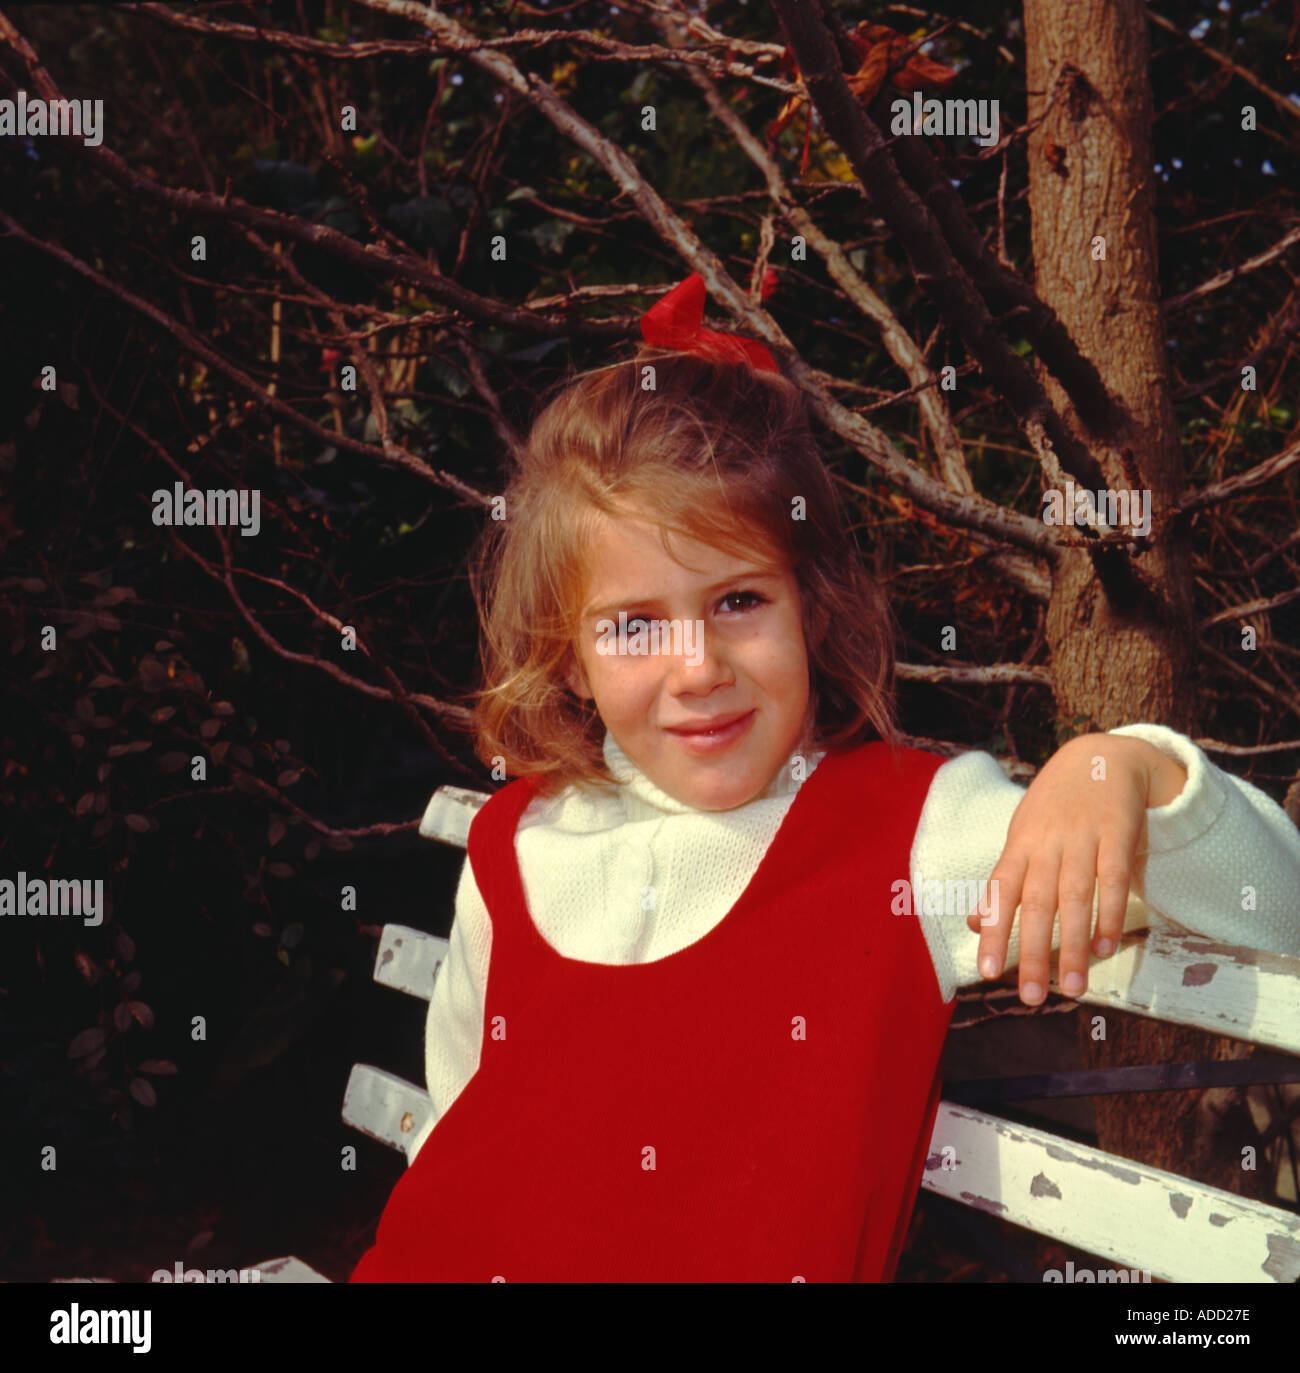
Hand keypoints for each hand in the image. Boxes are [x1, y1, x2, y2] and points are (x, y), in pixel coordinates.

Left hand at [964, 734, 1186, 1004]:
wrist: (1100, 756)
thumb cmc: (1053, 808)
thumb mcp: (1021, 837)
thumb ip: (1003, 882)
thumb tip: (973, 922)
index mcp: (1018, 846)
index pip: (999, 893)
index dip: (993, 932)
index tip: (986, 972)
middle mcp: (1046, 844)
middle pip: (1035, 903)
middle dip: (1031, 952)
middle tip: (1030, 997)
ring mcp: (1082, 838)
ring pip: (1074, 897)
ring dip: (1074, 945)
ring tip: (1072, 988)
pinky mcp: (1118, 834)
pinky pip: (1114, 879)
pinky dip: (1110, 914)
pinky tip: (1106, 947)